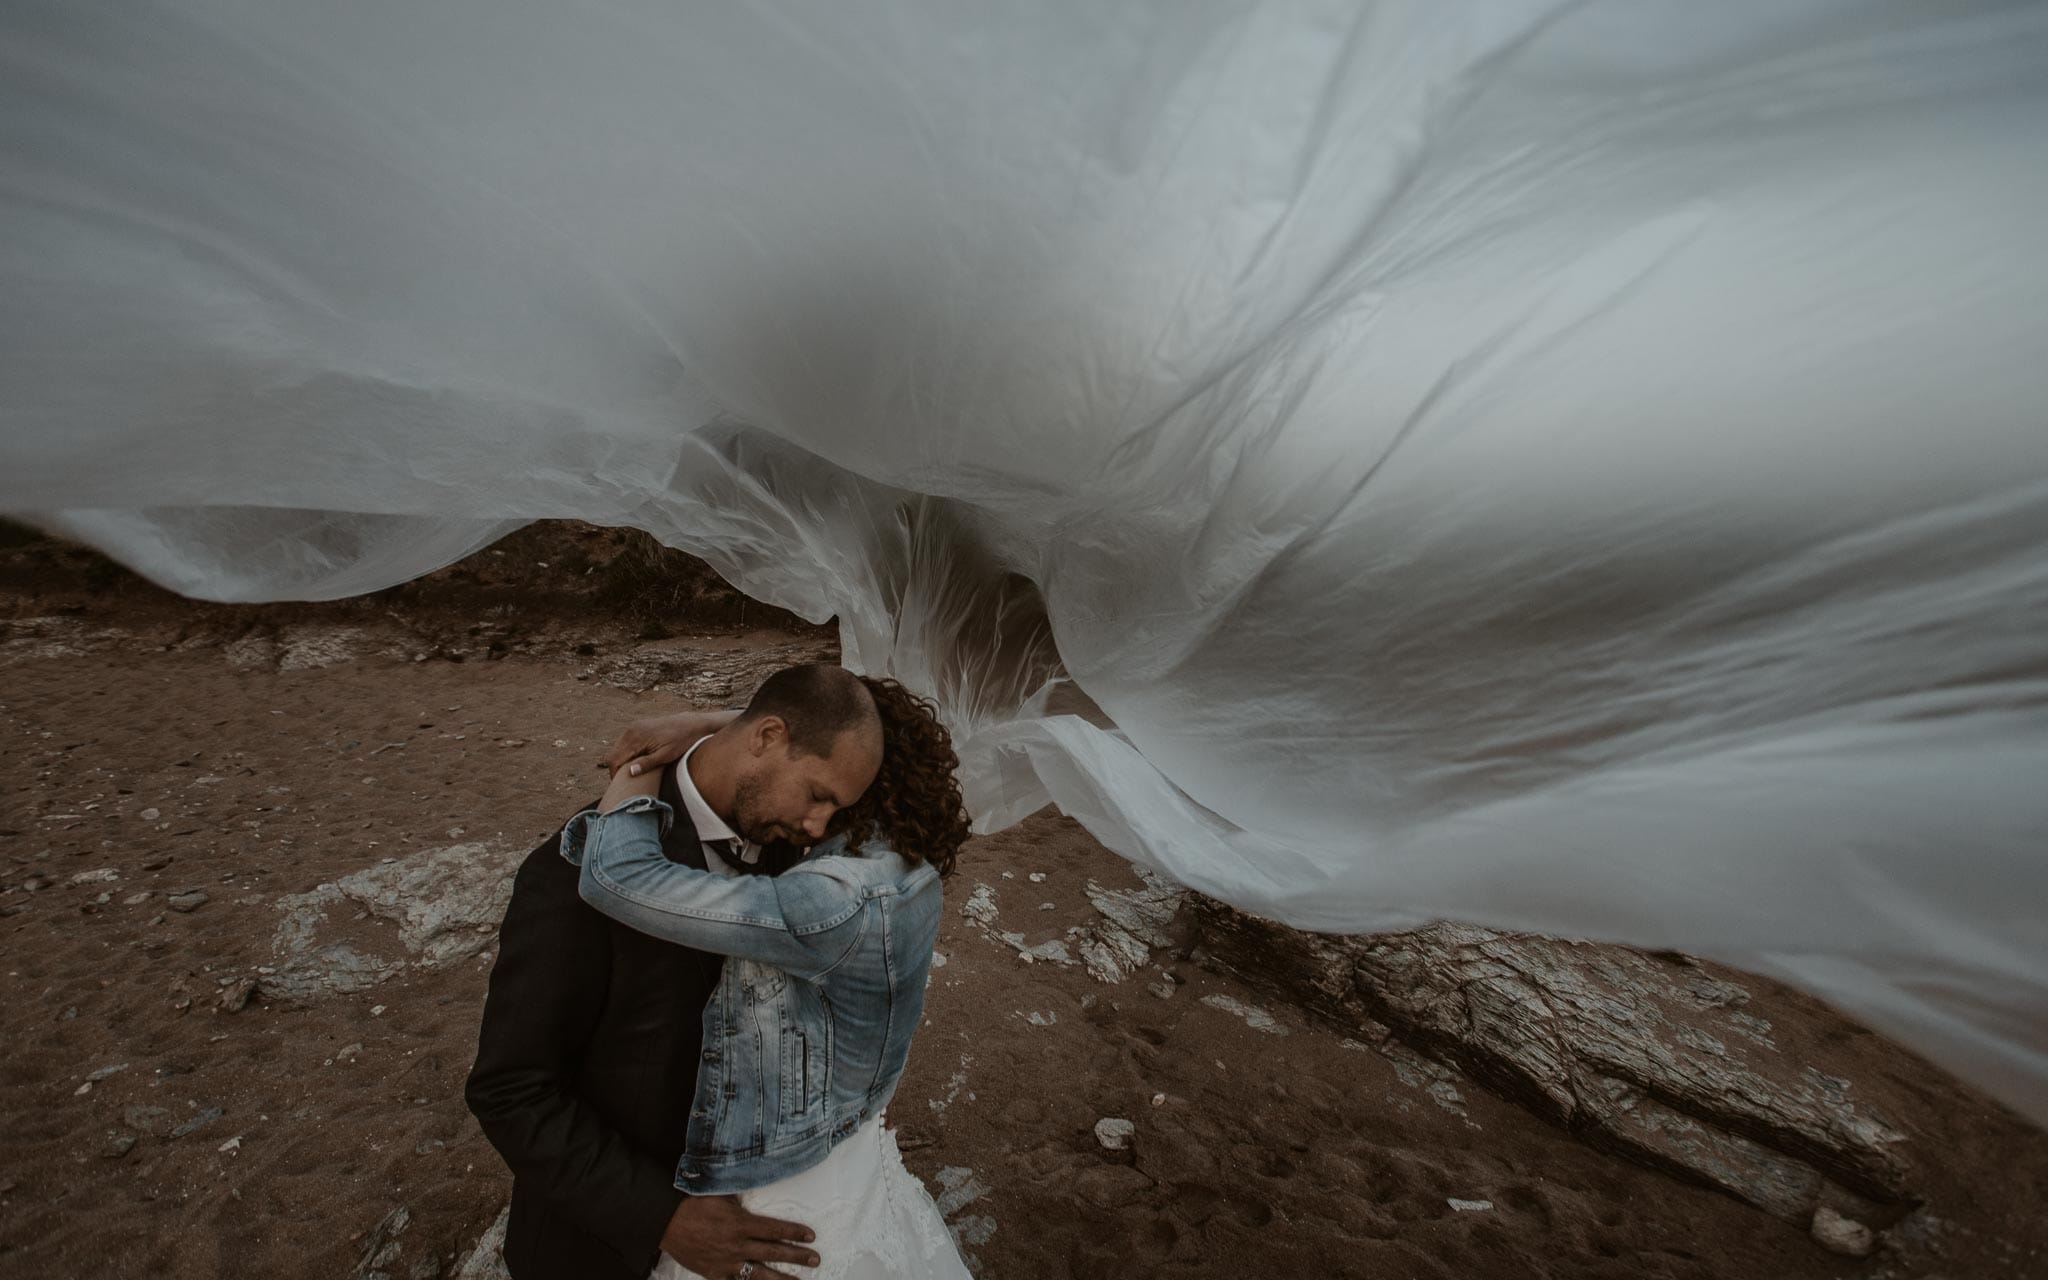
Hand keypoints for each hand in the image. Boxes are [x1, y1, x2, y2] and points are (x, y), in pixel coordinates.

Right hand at [601, 709, 740, 777]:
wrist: (691, 724)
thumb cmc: (681, 742)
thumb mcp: (666, 756)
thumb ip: (647, 763)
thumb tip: (630, 772)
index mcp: (636, 737)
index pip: (614, 760)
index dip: (616, 776)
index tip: (623, 787)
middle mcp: (630, 730)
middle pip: (612, 755)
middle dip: (617, 770)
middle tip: (627, 784)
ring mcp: (632, 727)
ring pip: (616, 750)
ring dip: (621, 762)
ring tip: (633, 775)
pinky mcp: (636, 727)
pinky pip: (623, 744)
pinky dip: (626, 754)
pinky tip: (637, 763)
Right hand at [659, 1195, 818, 1278]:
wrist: (666, 1223)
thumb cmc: (693, 1204)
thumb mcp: (721, 1194)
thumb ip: (742, 1198)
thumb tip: (759, 1186)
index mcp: (740, 1224)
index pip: (775, 1230)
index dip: (795, 1233)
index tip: (811, 1236)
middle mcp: (737, 1246)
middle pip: (773, 1253)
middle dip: (797, 1257)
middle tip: (815, 1259)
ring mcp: (726, 1263)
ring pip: (759, 1275)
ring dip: (781, 1279)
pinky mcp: (715, 1274)